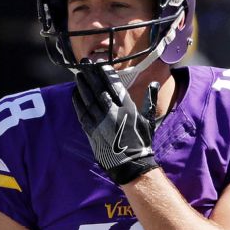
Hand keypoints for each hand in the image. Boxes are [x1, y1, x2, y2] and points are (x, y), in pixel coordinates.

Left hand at [71, 63, 158, 184]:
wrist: (132, 165)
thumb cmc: (142, 143)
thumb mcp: (148, 120)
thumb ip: (149, 100)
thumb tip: (154, 83)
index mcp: (128, 109)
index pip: (114, 85)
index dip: (105, 73)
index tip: (100, 64)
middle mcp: (113, 114)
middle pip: (99, 89)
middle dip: (91, 75)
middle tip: (84, 64)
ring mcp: (101, 123)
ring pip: (88, 100)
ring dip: (82, 86)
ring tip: (79, 75)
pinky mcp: (92, 132)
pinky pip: (82, 113)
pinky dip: (77, 102)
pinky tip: (74, 93)